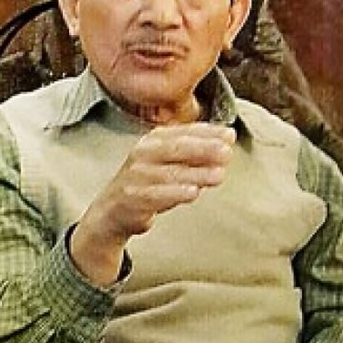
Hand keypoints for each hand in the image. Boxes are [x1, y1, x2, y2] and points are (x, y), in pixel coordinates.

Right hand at [69, 122, 235, 285]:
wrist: (112, 210)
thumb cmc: (149, 183)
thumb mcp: (170, 163)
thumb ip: (196, 153)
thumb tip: (227, 142)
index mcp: (155, 139)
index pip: (185, 131)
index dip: (208, 132)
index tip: (229, 135)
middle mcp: (144, 152)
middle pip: (177, 148)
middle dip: (204, 149)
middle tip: (227, 152)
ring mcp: (136, 175)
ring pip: (170, 172)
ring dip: (196, 173)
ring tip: (219, 175)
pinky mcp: (132, 197)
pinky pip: (157, 194)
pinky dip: (176, 193)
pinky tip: (193, 192)